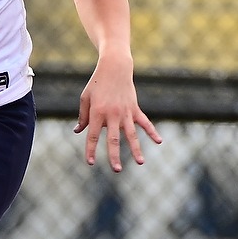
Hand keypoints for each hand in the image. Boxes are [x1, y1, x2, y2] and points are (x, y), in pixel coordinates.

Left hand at [74, 55, 160, 171]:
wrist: (114, 68)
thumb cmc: (96, 84)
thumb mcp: (85, 98)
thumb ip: (83, 116)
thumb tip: (78, 131)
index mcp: (97, 113)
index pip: (93, 135)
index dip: (91, 149)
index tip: (90, 163)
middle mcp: (112, 115)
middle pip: (114, 139)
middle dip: (115, 155)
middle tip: (117, 170)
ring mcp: (125, 112)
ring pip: (131, 134)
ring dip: (136, 149)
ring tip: (141, 162)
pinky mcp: (134, 109)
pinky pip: (144, 122)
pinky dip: (152, 132)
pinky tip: (159, 141)